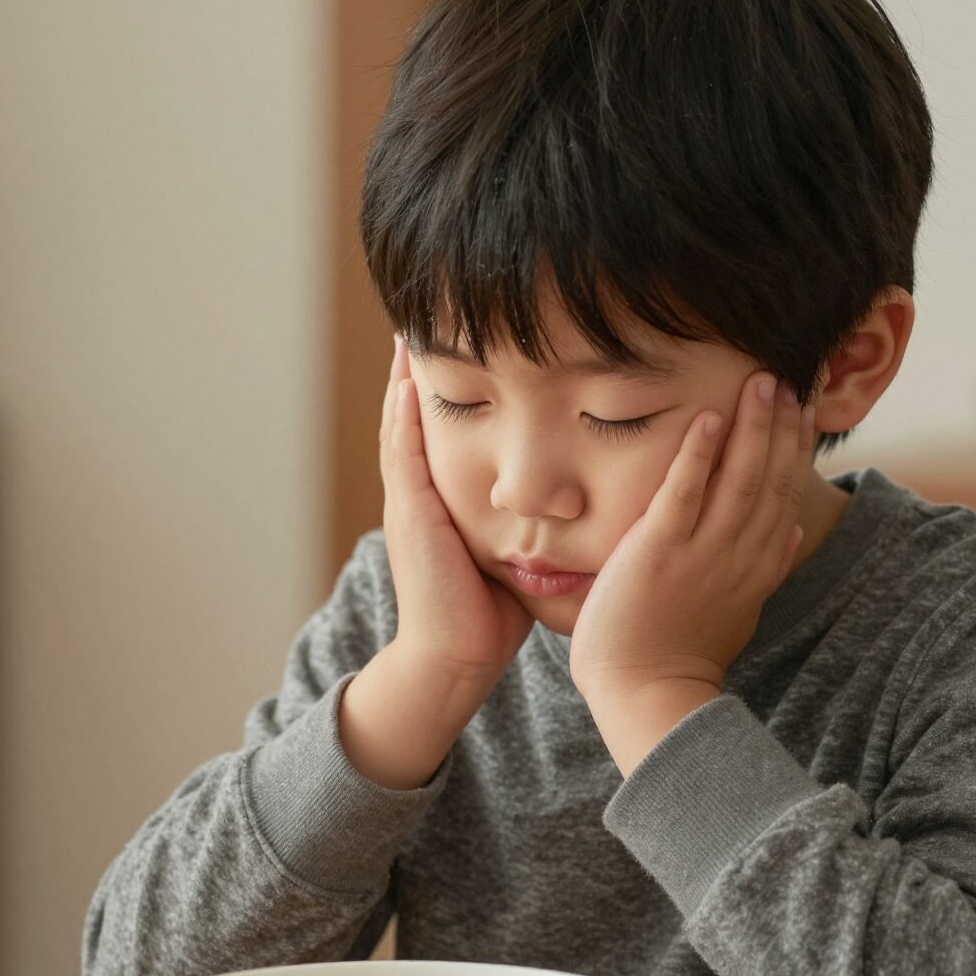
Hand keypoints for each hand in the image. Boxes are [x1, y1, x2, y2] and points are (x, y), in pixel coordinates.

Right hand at [379, 335, 533, 696]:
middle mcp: (420, 494)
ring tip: (407, 330)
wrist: (456, 660)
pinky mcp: (411, 518)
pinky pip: (402, 457)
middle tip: (421, 314)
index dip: (453, 383)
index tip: (463, 336)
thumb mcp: (511, 551)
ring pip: (402, 426)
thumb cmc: (490, 614)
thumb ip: (526, 519)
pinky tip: (407, 382)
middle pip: (415, 415)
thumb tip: (574, 499)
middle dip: (420, 368)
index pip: (448, 427)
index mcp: (443, 498)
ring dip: (403, 378)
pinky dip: (402, 418)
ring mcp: (410, 503)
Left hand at [569, 371, 815, 710]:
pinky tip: (708, 418)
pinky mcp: (659, 553)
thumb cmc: (680, 656)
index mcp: (758, 569)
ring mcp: (701, 555)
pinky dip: (697, 455)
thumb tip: (796, 529)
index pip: (786, 497)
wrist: (645, 693)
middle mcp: (738, 557)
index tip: (802, 412)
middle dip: (780, 427)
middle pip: (770, 481)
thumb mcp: (739, 611)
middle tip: (785, 379)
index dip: (796, 450)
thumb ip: (767, 567)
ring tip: (760, 383)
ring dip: (752, 428)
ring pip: (738, 480)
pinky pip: (684, 494)